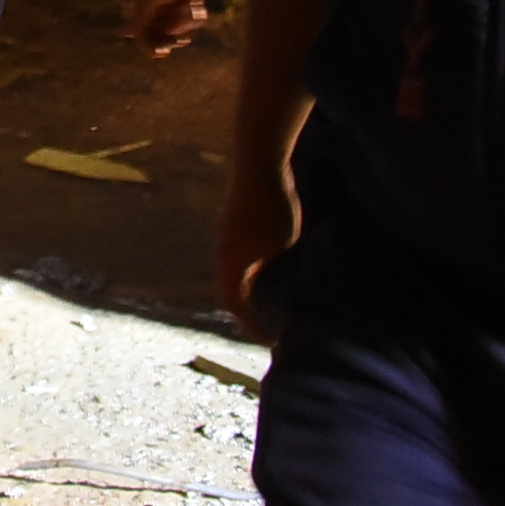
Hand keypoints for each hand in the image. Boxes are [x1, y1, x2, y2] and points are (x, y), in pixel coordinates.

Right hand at [122, 0, 209, 56]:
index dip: (151, 43)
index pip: (143, 32)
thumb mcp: (146, 2)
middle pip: (162, 33)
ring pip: (179, 27)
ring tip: (188, 9)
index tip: (162, 51)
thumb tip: (125, 35)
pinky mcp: (189, 4)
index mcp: (141, 5)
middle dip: (172, 36)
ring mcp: (173, 6)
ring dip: (185, 21)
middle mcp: (156, 7)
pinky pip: (192, 19)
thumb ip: (138, 21)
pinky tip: (195, 5)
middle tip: (181, 40)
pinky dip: (195, 15)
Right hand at [216, 158, 300, 336]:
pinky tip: (271, 271)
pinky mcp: (235, 225)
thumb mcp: (280, 248)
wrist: (259, 165)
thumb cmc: (272, 207)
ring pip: (237, 274)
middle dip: (250, 311)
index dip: (251, 325)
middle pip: (233, 291)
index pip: (236, 304)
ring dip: (251, 291)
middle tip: (272, 326)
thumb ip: (274, 275)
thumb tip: (278, 301)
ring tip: (273, 303)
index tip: (271, 340)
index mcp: (232, 262)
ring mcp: (228, 237)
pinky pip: (241, 259)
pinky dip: (253, 274)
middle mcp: (224, 252)